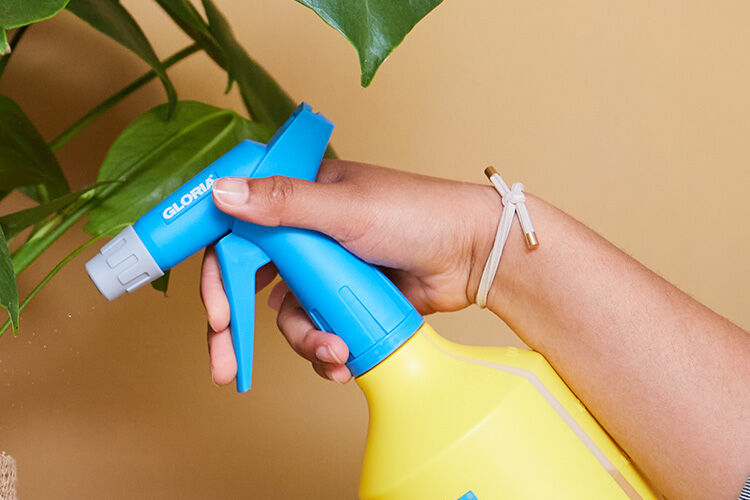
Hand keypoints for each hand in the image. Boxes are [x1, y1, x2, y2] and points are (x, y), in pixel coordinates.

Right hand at [200, 160, 497, 384]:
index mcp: (298, 199)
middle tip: (224, 365)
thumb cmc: (416, 214)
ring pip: (287, 317)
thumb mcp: (345, 207)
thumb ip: (283, 203)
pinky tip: (344, 359)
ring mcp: (325, 272)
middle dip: (234, 329)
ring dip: (304, 342)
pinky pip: (319, 332)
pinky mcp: (346, 301)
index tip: (216, 312)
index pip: (238, 234)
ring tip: (335, 352)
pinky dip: (327, 350)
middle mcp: (304, 236)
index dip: (219, 275)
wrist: (471, 254)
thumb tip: (222, 192)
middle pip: (249, 285)